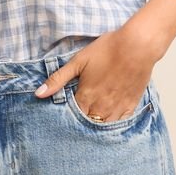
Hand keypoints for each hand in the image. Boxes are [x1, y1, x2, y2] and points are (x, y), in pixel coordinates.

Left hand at [34, 21, 160, 121]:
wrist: (137, 46)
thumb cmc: (107, 50)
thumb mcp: (78, 61)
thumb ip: (58, 79)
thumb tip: (38, 94)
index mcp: (86, 97)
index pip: (71, 118)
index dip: (65, 119)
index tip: (61, 118)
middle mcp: (101, 107)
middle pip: (86, 125)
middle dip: (79, 125)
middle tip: (74, 123)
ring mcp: (117, 108)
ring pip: (103, 128)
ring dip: (95, 127)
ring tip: (90, 122)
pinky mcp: (131, 106)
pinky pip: (121, 124)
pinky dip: (113, 126)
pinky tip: (108, 121)